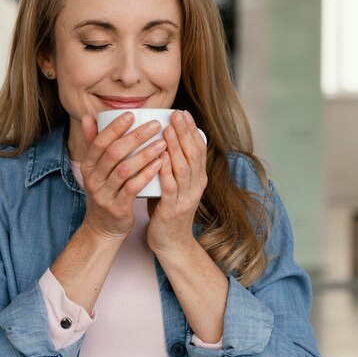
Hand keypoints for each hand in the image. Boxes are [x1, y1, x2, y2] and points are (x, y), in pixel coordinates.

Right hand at [79, 112, 166, 239]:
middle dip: (135, 137)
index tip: (132, 114)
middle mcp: (93, 180)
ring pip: (125, 170)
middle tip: (155, 125)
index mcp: (88, 167)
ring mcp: (104, 195)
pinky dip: (147, 174)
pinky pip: (133, 188)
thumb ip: (94, 144)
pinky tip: (159, 163)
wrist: (103, 229)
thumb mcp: (95, 170)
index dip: (115, 128)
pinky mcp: (117, 208)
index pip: (99, 142)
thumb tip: (89, 116)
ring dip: (145, 154)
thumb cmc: (105, 193)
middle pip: (114, 153)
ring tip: (162, 142)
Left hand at [146, 110, 207, 254]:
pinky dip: (166, 171)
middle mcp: (196, 186)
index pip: (198, 150)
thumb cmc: (166, 211)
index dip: (192, 131)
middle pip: (194, 154)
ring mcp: (186, 198)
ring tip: (167, 129)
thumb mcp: (173, 185)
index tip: (183, 113)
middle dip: (185, 132)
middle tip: (177, 114)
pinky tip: (160, 158)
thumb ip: (169, 167)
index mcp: (197, 179)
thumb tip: (158, 142)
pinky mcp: (173, 209)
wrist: (170, 243)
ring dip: (176, 147)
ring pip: (184, 167)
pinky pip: (170, 187)